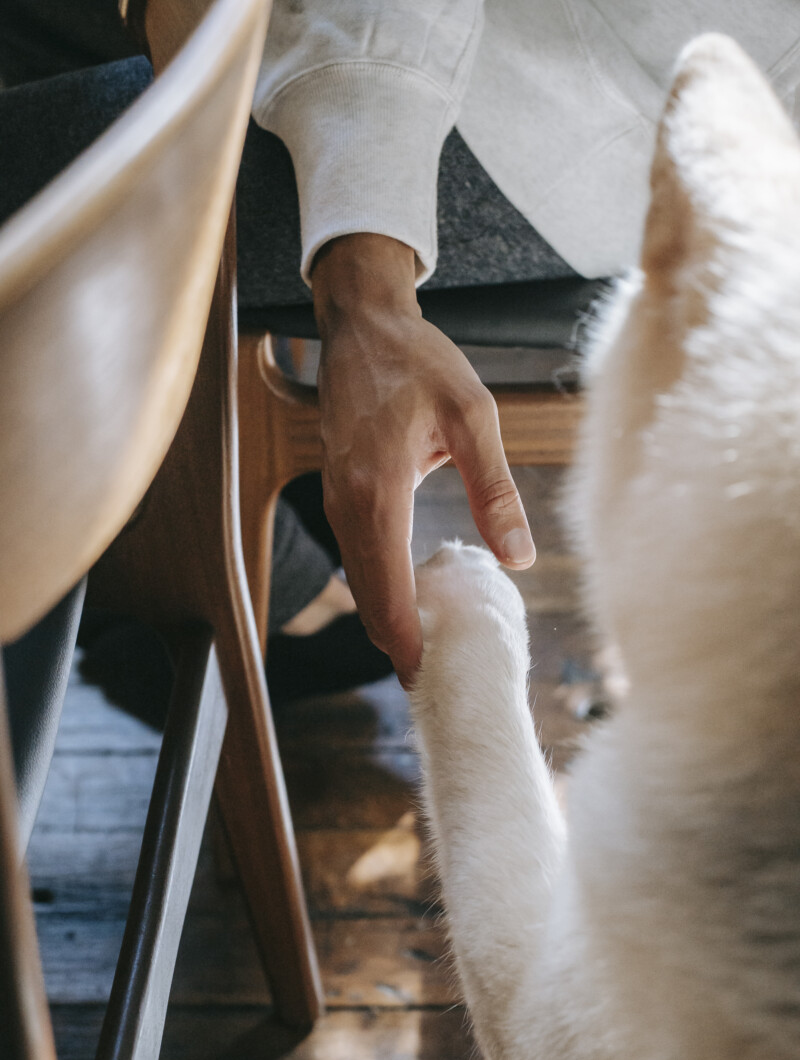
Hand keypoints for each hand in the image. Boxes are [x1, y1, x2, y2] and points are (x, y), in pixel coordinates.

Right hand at [312, 234, 534, 687]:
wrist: (363, 325)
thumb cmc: (418, 362)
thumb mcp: (472, 416)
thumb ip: (494, 489)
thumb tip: (520, 556)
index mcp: (377, 490)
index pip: (388, 588)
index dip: (408, 641)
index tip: (431, 679)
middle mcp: (347, 503)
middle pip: (368, 598)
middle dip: (399, 644)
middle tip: (439, 681)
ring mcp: (336, 500)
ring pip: (360, 581)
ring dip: (390, 620)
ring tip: (432, 653)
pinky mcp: (339, 494)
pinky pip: (359, 557)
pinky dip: (381, 590)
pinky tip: (414, 602)